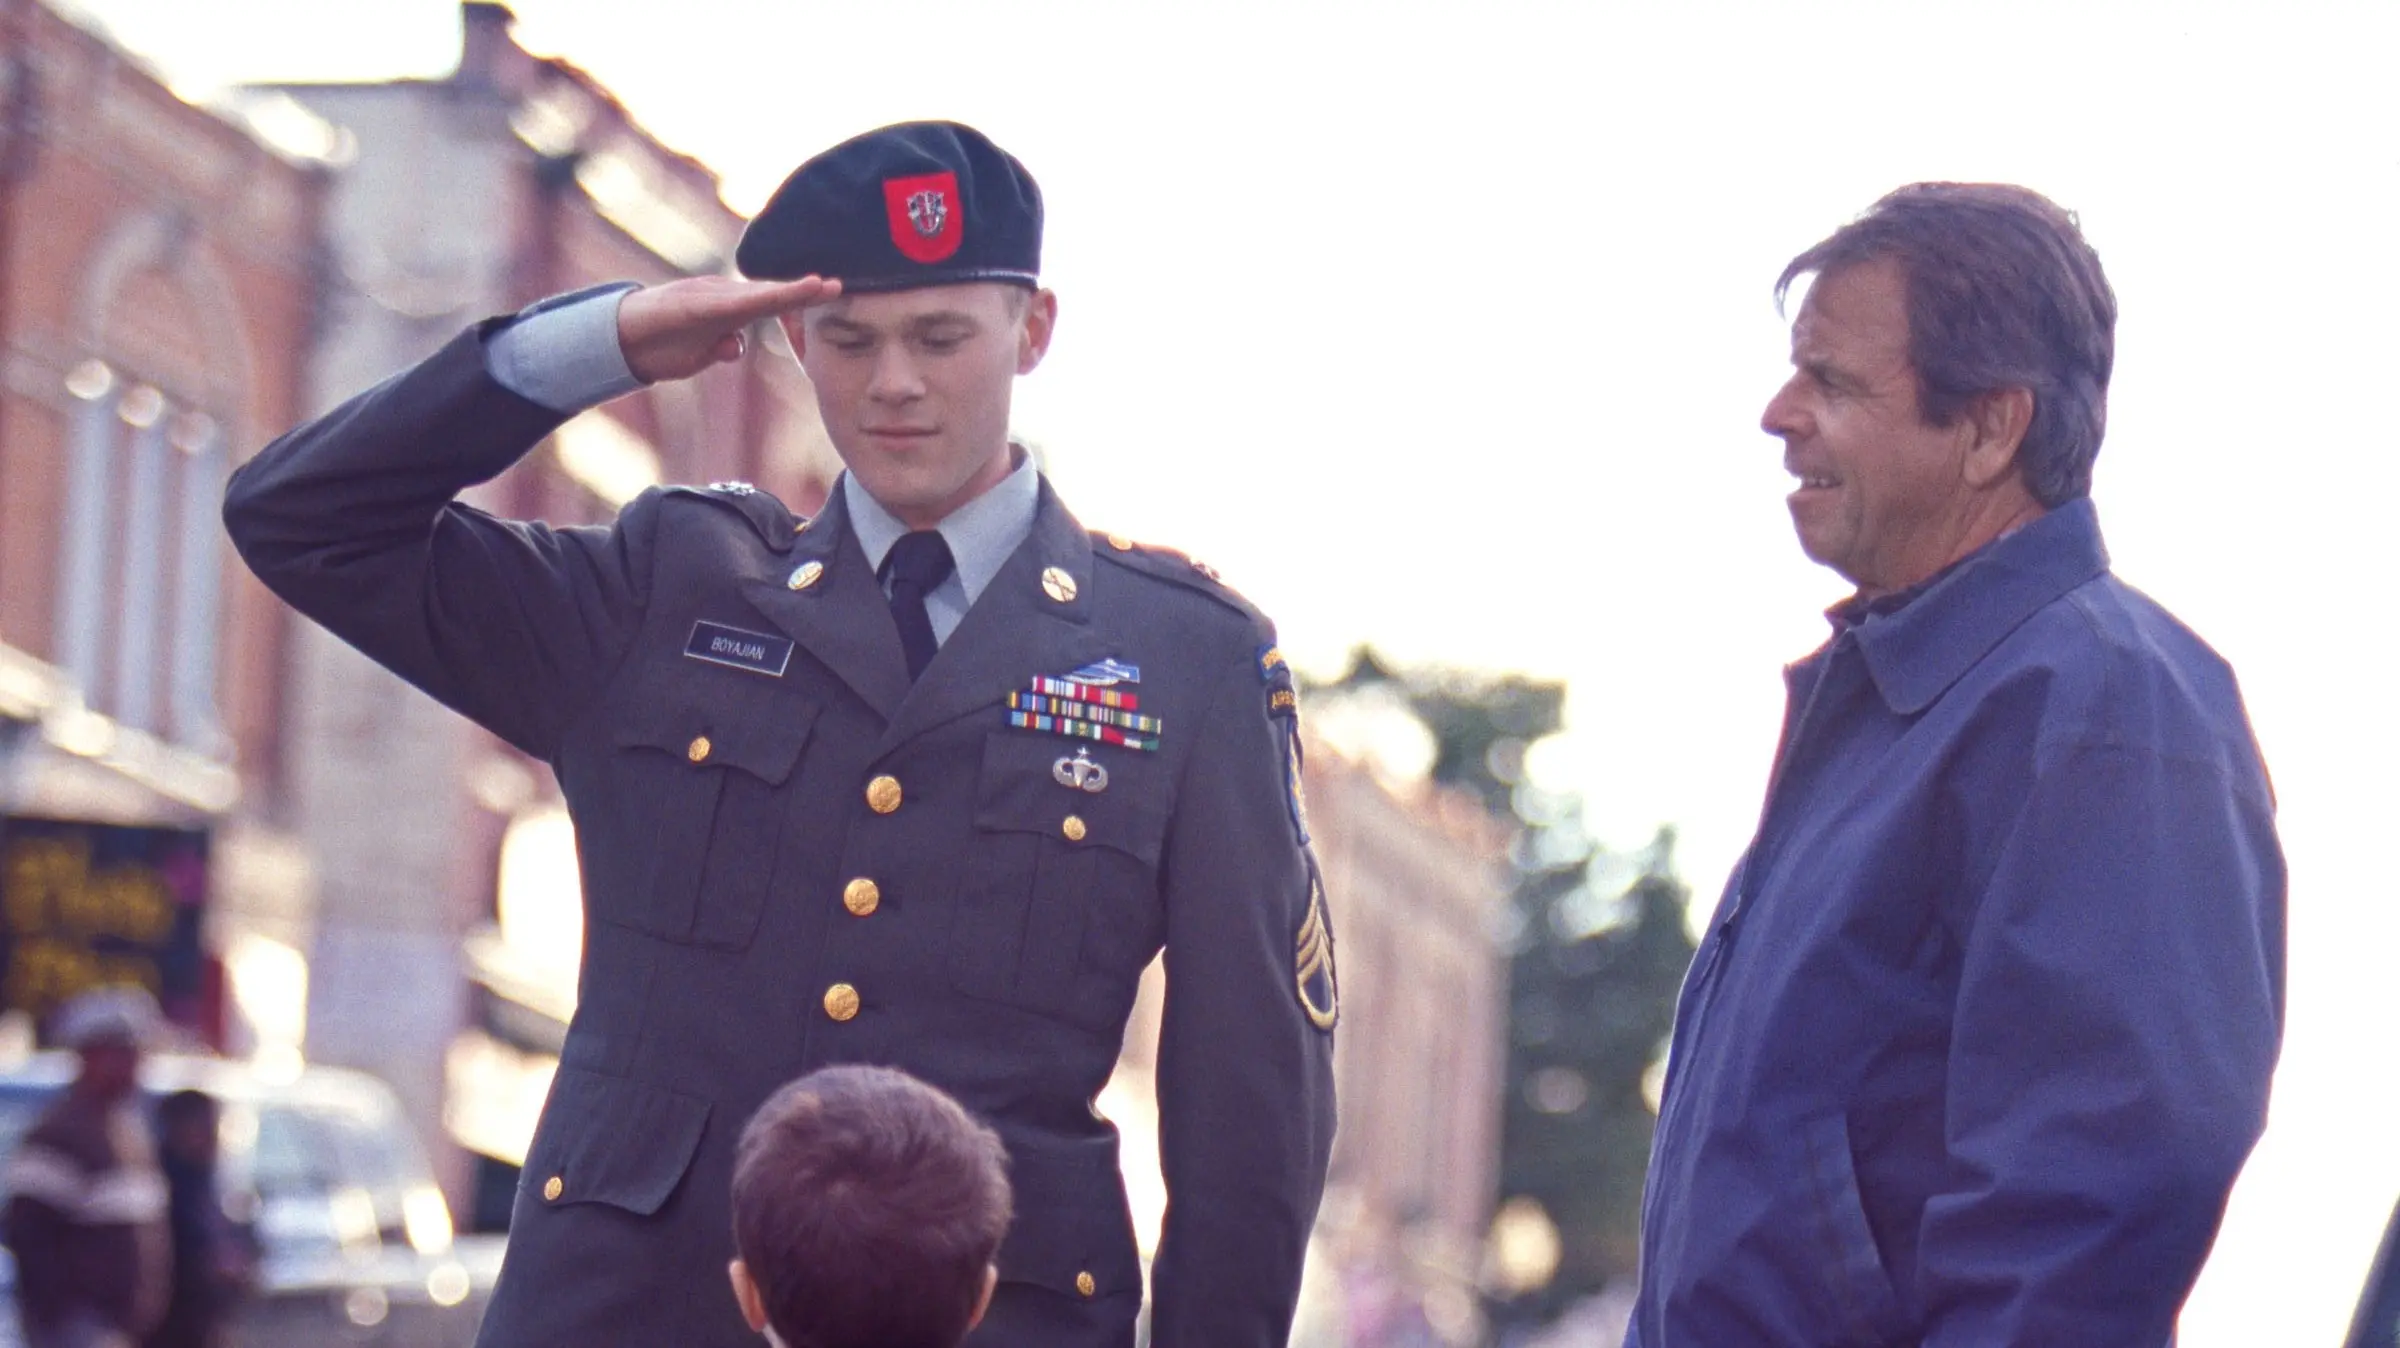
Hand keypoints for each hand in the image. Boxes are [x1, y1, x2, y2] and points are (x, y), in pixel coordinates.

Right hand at [617, 275, 840, 383]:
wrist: (620, 339)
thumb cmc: (662, 345)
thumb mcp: (700, 353)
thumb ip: (721, 346)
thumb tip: (737, 345)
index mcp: (727, 310)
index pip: (771, 303)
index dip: (801, 299)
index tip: (832, 294)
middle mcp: (720, 296)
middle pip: (768, 294)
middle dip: (803, 291)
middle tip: (837, 285)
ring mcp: (705, 297)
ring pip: (752, 295)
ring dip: (785, 293)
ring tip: (817, 286)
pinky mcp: (689, 304)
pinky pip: (723, 304)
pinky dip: (748, 302)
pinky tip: (771, 298)